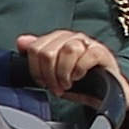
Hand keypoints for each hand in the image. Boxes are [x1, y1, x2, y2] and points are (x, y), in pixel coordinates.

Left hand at [14, 30, 128, 115]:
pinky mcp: (101, 52)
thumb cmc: (80, 81)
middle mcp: (71, 37)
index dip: (35, 70)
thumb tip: (21, 41)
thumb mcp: (54, 71)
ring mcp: (87, 43)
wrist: (107, 91)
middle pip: (48, 51)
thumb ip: (38, 56)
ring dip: (64, 73)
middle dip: (49, 75)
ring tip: (67, 84)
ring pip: (68, 50)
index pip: (35, 48)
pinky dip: (80, 70)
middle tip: (55, 87)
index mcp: (56, 39)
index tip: (42, 83)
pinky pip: (87, 56)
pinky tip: (79, 77)